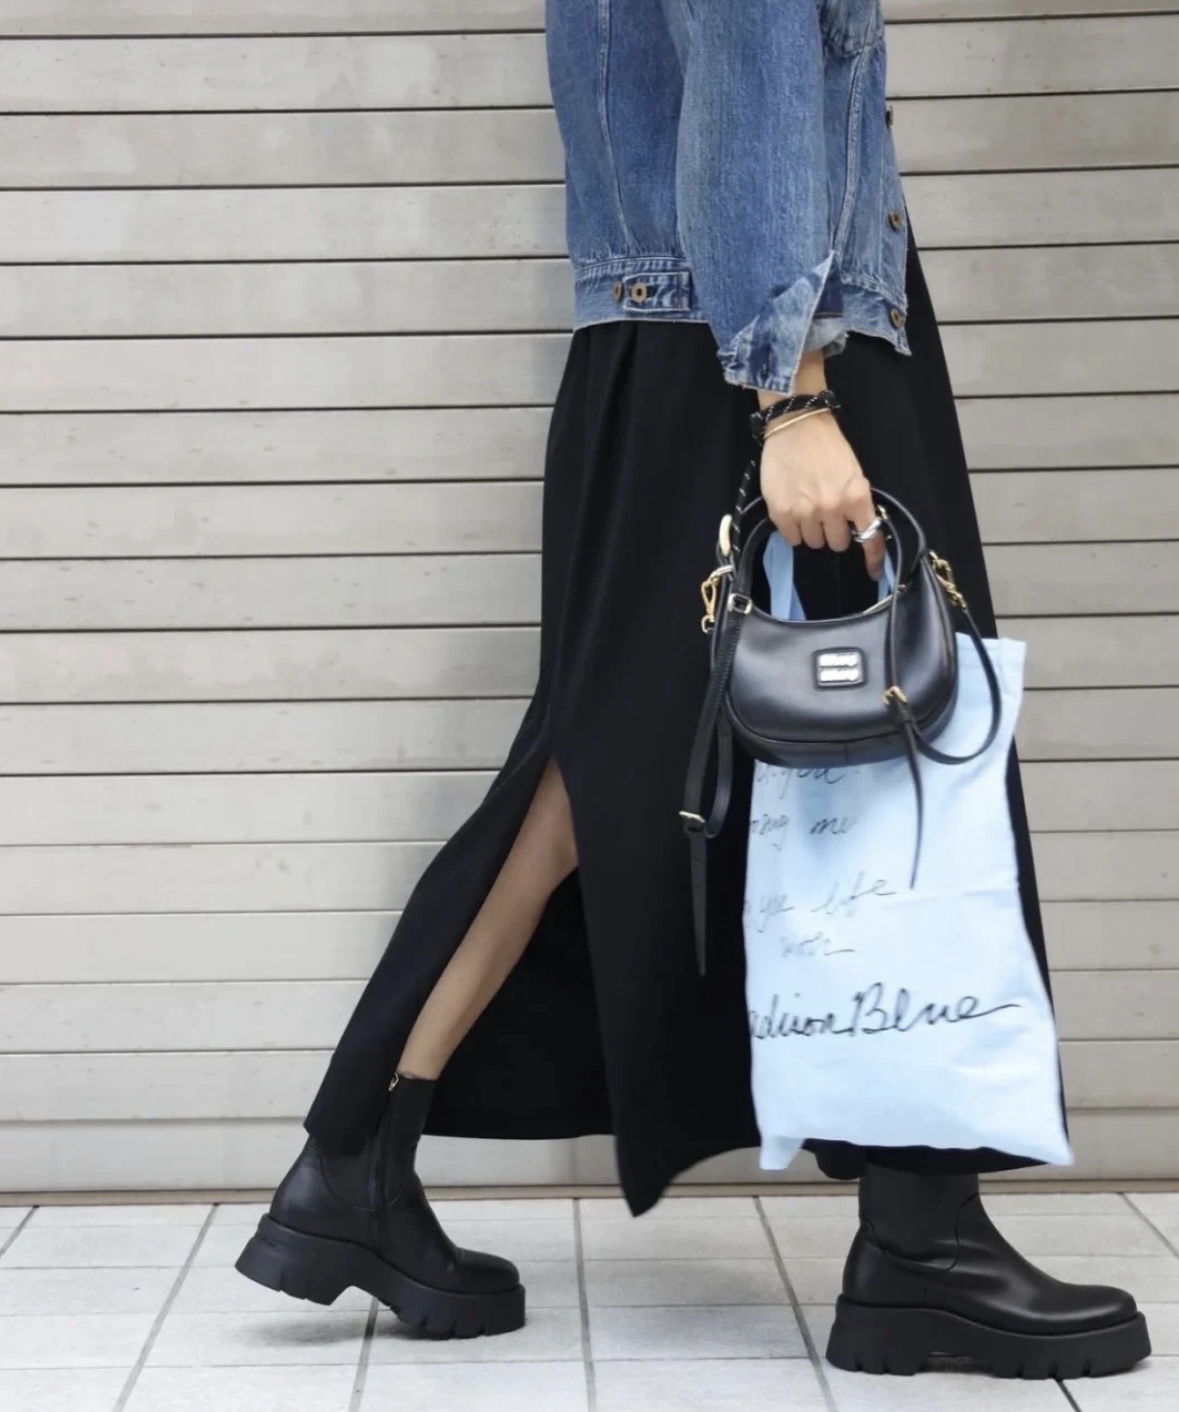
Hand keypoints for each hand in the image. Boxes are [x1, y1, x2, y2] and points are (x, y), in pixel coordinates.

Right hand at [759, 410, 885, 580]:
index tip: (874, 571)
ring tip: (806, 508)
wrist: (796, 426)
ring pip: (812, 542)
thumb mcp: (853, 473)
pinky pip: (791, 538)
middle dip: (833, 532)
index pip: (869, 537)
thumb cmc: (828, 447)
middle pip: (836, 544)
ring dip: (812, 530)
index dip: (873, 558)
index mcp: (856, 496)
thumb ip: (855, 503)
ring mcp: (805, 512)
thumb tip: (854, 529)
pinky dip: (793, 529)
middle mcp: (832, 508)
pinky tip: (793, 510)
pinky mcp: (781, 513)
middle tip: (826, 515)